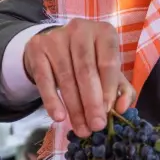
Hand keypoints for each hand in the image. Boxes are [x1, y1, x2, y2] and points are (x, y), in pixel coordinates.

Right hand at [24, 20, 136, 136]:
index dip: (109, 90)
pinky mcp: (37, 48)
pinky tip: (59, 117)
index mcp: (104, 32)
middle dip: (92, 103)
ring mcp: (56, 37)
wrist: (54, 46)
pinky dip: (52, 100)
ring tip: (81, 129)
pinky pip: (44, 79)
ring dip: (75, 108)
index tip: (109, 113)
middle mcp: (80, 30)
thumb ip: (122, 90)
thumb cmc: (89, 60)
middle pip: (86, 71)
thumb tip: (122, 108)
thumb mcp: (108, 71)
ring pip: (66, 78)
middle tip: (96, 126)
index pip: (108, 63)